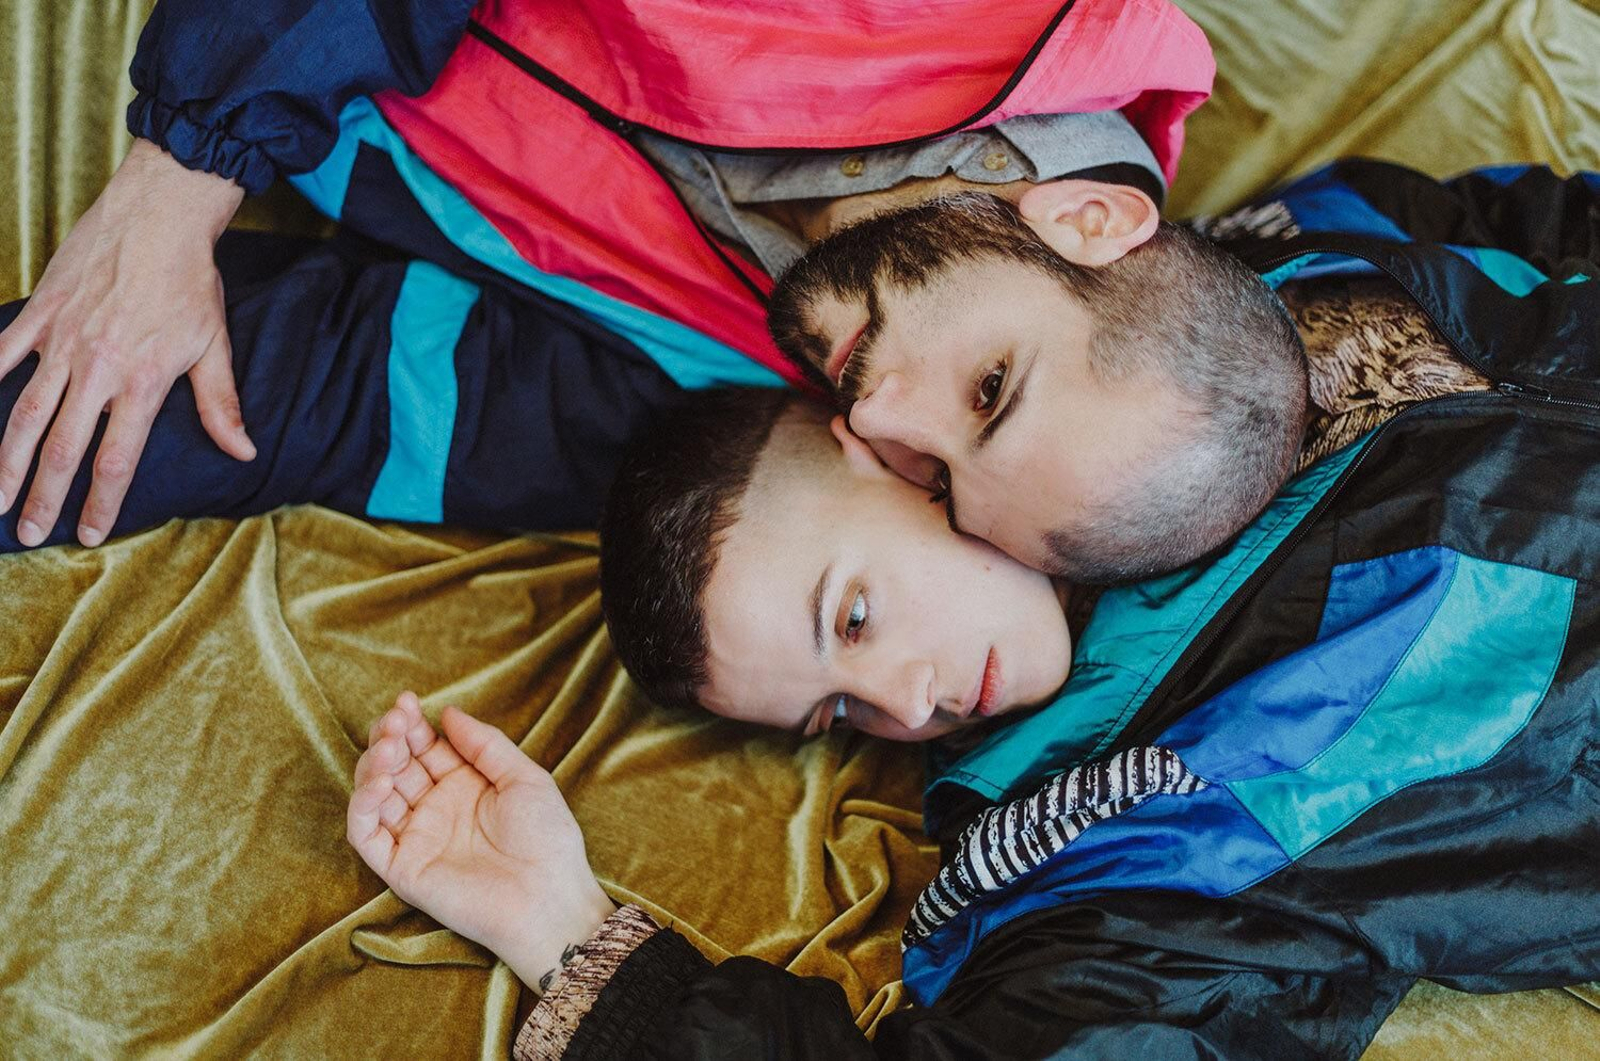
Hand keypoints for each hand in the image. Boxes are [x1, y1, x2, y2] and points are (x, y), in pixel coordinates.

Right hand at [0, 138, 251, 547]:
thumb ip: (221, 405)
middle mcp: (97, 369)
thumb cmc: (191, 282)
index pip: (117, 460)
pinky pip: (0, 353)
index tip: (88, 534)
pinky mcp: (41, 314)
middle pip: (63, 449)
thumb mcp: (214, 347)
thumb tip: (244, 450)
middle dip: (44, 497)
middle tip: (29, 533)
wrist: (160, 216)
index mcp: (143, 383)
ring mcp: (62, 342)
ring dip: (6, 461)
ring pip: (24, 414)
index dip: (101, 502)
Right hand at [347, 692, 616, 992]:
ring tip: (388, 747)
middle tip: (394, 720)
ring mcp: (416, 838)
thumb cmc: (547, 839)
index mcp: (464, 786)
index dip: (411, 725)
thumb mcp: (524, 777)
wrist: (549, 898)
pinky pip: (366, 835)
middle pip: (396, 766)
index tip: (405, 701)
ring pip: (375, 796)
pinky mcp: (401, 868)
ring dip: (373, 766)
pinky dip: (363, 807)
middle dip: (389, 738)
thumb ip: (485, 744)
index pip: (425, 748)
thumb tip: (448, 712)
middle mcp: (436, 809)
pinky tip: (378, 783)